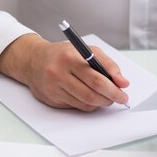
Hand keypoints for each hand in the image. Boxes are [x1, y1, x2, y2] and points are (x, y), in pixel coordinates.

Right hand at [0, 33, 128, 110]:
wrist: (33, 60)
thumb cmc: (63, 54)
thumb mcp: (86, 50)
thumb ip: (107, 64)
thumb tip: (122, 82)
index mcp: (70, 58)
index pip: (97, 79)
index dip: (113, 89)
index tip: (123, 92)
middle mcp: (59, 74)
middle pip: (91, 94)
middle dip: (110, 98)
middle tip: (119, 98)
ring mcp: (53, 88)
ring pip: (85, 103)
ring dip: (100, 103)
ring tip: (106, 97)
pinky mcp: (51, 100)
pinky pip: (76, 107)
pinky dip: (88, 104)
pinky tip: (90, 98)